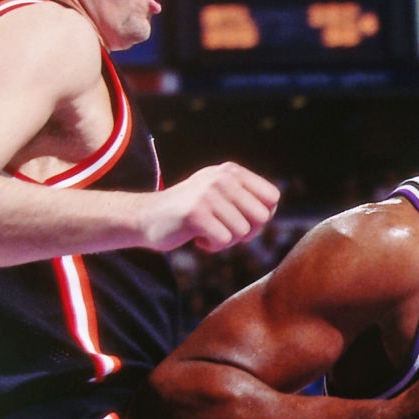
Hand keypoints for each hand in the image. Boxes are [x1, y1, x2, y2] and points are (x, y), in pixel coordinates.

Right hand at [145, 163, 281, 254]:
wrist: (146, 216)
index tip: (241, 220)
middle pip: (261, 217)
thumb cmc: (190, 211)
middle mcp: (222, 178)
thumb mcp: (219, 193)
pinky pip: (224, 241)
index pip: (272, 197)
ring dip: (227, 240)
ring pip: (242, 232)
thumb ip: (246, 196)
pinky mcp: (196, 213)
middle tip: (224, 230)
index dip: (262, 216)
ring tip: (207, 231)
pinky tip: (198, 238)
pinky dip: (212, 247)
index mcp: (231, 171)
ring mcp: (208, 194)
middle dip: (247, 232)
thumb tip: (271, 210)